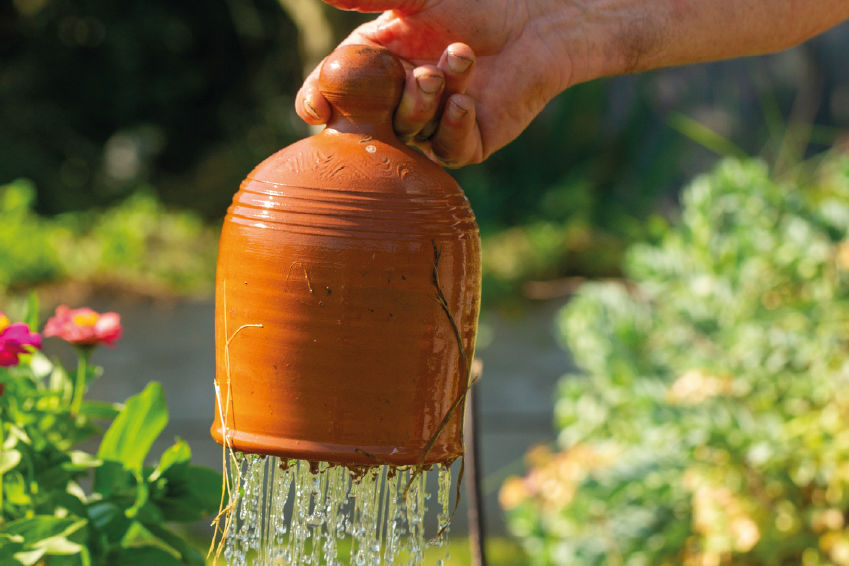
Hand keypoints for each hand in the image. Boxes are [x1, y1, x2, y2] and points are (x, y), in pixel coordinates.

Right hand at [296, 0, 570, 167]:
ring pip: (412, 133)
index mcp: (378, 66)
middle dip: (395, 98)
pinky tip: (465, 101)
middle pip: (371, 121)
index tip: (316, 106)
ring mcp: (434, 125)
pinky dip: (453, 127)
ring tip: (460, 59)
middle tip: (423, 73)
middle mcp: (401, 100)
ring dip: (430, 101)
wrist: (534, 18)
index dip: (318, 102)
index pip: (335, 94)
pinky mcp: (469, 141)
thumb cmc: (474, 3)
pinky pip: (449, 151)